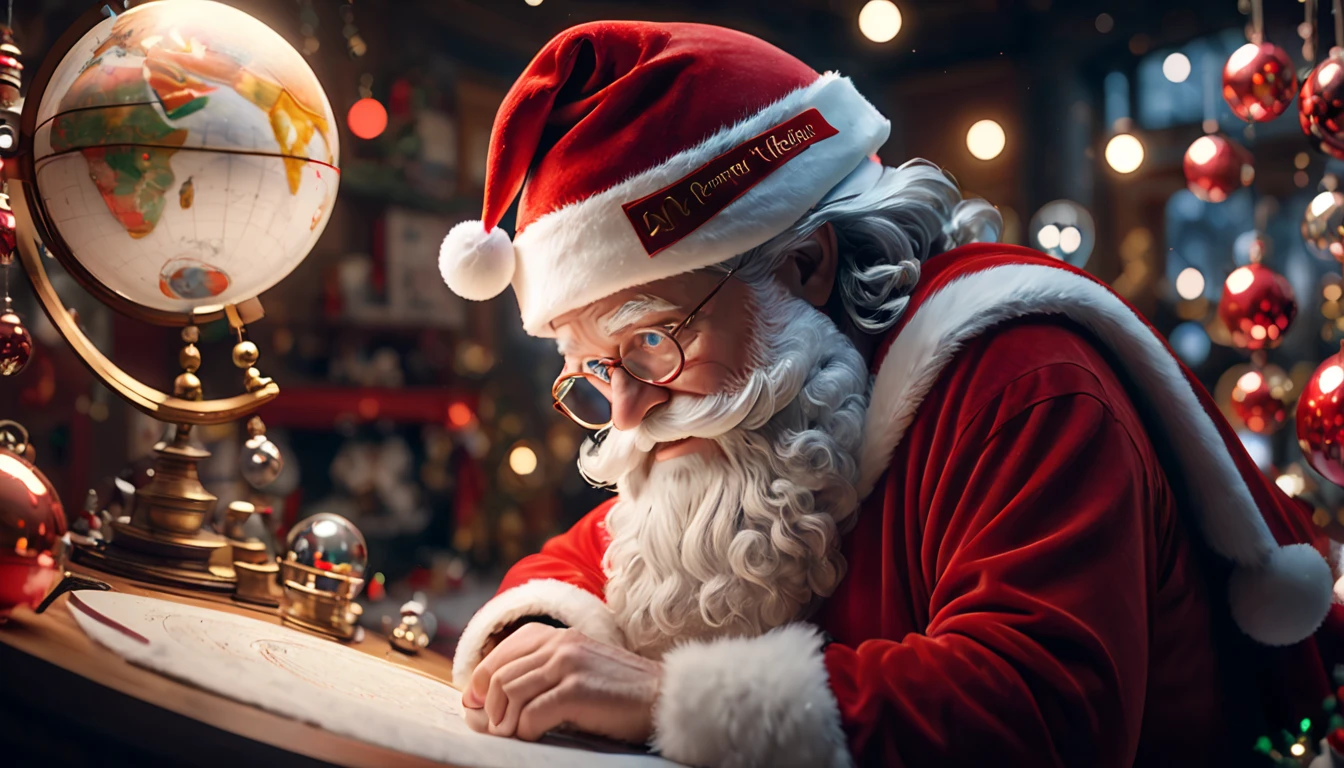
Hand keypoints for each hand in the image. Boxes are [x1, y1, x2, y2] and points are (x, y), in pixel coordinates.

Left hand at [460, 623, 660, 743]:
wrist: (663, 699)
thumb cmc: (620, 693)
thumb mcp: (579, 669)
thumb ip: (543, 673)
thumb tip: (490, 698)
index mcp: (559, 635)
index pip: (502, 652)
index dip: (480, 679)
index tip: (474, 702)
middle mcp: (560, 644)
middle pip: (499, 674)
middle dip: (488, 706)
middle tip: (493, 727)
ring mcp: (568, 665)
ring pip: (508, 694)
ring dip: (505, 722)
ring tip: (514, 735)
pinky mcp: (575, 691)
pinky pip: (529, 715)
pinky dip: (524, 732)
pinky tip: (535, 736)